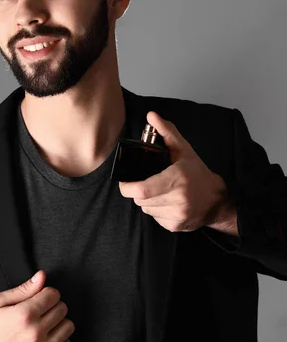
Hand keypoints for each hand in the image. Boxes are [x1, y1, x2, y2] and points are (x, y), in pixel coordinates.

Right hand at [0, 270, 74, 341]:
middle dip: (53, 306)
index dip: (46, 293)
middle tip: (40, 311)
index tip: (39, 298)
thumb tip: (42, 276)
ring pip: (68, 327)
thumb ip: (23, 289)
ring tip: (45, 325)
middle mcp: (35, 332)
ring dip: (59, 323)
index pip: (54, 294)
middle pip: (62, 309)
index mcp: (24, 314)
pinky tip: (49, 339)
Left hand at [118, 111, 227, 232]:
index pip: (142, 190)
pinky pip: (154, 218)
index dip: (128, 188)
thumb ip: (166, 132)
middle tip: (148, 183)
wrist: (217, 201)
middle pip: (141, 199)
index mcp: (177, 178)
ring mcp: (177, 214)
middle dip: (138, 192)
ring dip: (147, 201)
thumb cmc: (198, 174)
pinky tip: (166, 202)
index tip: (124, 183)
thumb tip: (151, 116)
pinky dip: (156, 210)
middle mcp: (178, 198)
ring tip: (160, 192)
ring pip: (146, 209)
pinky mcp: (175, 225)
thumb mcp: (183, 150)